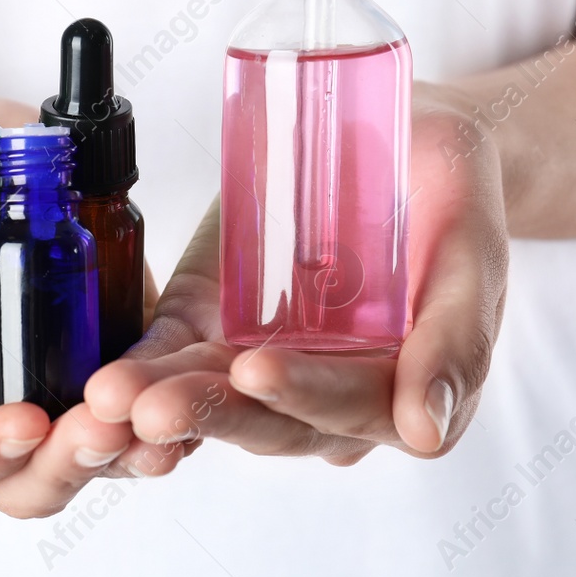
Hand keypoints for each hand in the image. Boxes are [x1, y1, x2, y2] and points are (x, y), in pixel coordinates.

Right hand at [0, 96, 174, 518]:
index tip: (22, 423)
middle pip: (31, 480)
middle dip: (69, 462)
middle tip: (101, 425)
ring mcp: (46, 393)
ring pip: (94, 454)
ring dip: (128, 446)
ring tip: (155, 418)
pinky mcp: (99, 353)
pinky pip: (137, 399)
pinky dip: (164, 401)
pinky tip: (186, 384)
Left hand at [84, 83, 509, 462]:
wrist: (406, 140)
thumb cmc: (452, 195)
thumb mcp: (473, 252)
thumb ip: (456, 340)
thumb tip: (424, 435)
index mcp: (400, 390)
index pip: (350, 408)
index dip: (304, 394)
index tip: (255, 370)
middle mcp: (327, 396)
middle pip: (267, 419)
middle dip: (208, 413)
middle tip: (150, 409)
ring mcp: (264, 364)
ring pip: (211, 401)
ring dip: (158, 406)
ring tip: (110, 399)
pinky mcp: (211, 329)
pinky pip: (171, 360)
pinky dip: (138, 372)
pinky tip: (102, 381)